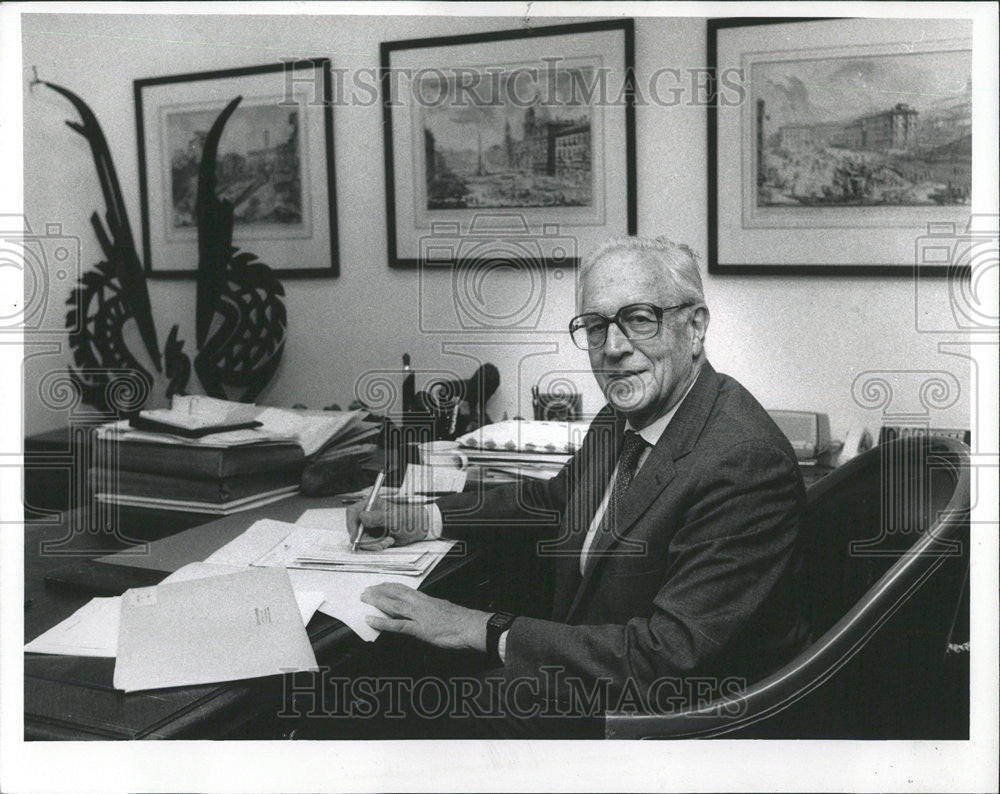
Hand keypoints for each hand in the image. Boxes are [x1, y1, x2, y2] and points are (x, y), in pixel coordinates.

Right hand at [346, 496, 429, 549]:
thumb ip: (377, 517)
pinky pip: (369, 544)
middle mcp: (368, 515)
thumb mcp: (393, 518)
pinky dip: (377, 546)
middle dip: (365, 539)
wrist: (418, 528)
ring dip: (373, 544)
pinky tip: (388, 542)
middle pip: (355, 529)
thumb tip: (362, 517)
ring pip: (362, 539)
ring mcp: (370, 526)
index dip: (351, 524)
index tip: (355, 537)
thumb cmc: (408, 518)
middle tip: (379, 544)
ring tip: (389, 541)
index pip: (352, 512)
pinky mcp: (374, 536)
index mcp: (371, 504)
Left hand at [361, 583, 489, 650]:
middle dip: (381, 591)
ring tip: (364, 599)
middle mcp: (422, 604)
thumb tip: (430, 616)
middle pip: (397, 594)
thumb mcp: (447, 613)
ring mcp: (420, 616)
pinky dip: (382, 622)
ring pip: (394, 605)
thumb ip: (436, 613)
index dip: (392, 587)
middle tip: (367, 590)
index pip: (407, 590)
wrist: (474, 628)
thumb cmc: (465, 623)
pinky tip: (371, 620)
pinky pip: (397, 625)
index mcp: (429, 601)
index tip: (382, 585)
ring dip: (377, 601)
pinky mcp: (420, 629)